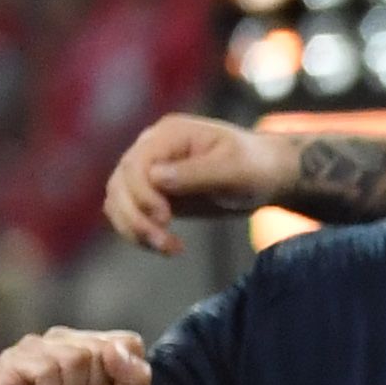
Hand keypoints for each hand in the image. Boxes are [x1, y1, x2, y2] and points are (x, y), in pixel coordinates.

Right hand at [101, 111, 294, 252]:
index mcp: (168, 135)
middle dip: (136, 217)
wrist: (268, 175)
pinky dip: (138, 232)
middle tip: (164, 242)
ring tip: (168, 249)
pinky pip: (130, 213)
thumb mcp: (234, 168)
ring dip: (134, 229)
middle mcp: (151, 150)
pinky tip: (164, 246)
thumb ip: (197, 173)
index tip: (165, 218)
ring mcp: (149, 171)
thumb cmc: (256, 166)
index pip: (135, 163)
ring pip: (118, 200)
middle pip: (120, 184)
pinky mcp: (153, 194)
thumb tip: (156, 178)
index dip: (142, 193)